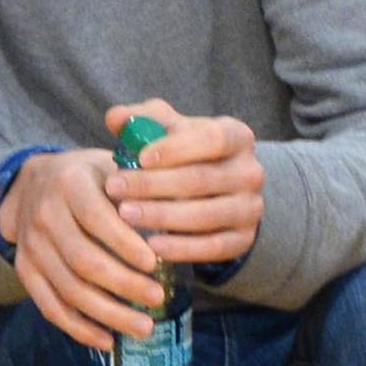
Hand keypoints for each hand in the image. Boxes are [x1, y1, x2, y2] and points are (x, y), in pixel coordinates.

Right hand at [0, 148, 165, 349]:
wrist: (34, 183)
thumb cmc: (88, 178)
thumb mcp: (111, 168)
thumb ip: (139, 191)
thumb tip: (178, 218)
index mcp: (69, 183)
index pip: (97, 219)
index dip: (125, 244)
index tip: (154, 263)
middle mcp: (45, 214)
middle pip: (83, 260)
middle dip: (124, 284)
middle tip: (158, 299)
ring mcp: (31, 245)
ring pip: (69, 289)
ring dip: (108, 314)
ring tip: (144, 327)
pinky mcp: (25, 269)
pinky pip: (49, 306)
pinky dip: (78, 328)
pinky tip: (107, 340)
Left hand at [102, 99, 264, 264]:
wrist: (216, 190)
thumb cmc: (184, 151)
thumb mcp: (167, 129)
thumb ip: (141, 119)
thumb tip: (116, 117)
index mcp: (236, 136)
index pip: (212, 139)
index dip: (176, 149)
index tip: (140, 157)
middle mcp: (250, 172)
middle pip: (201, 179)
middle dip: (153, 185)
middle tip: (114, 188)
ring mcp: (250, 208)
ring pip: (205, 215)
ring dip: (161, 216)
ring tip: (124, 214)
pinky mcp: (243, 240)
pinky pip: (212, 247)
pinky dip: (182, 248)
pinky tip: (152, 245)